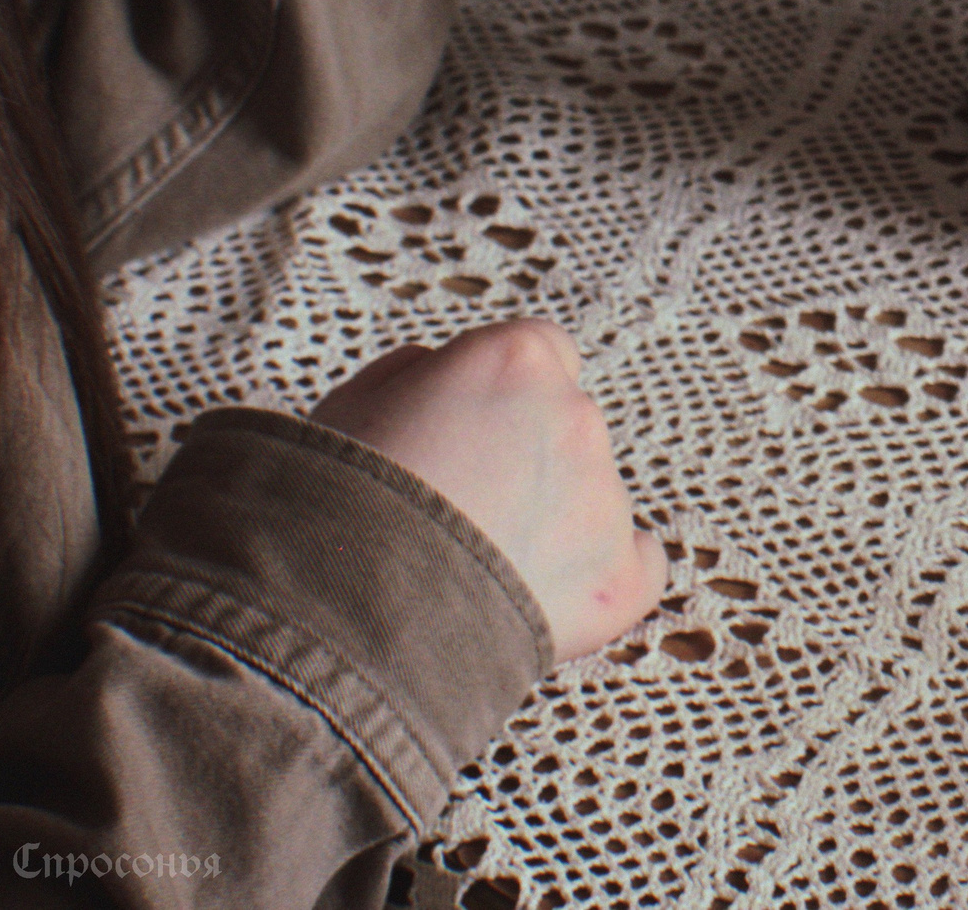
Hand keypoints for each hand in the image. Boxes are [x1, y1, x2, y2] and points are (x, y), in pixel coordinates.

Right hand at [311, 320, 666, 661]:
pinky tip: (548, 597)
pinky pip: (638, 565)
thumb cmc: (329, 504)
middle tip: (457, 512)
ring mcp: (605, 500)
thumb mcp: (351, 402)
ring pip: (593, 498)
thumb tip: (438, 377)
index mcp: (518, 360)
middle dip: (524, 461)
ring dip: (552, 523)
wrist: (341, 613)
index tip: (464, 433)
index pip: (540, 354)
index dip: (499, 397)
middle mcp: (577, 418)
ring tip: (472, 571)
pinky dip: (601, 578)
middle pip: (566, 426)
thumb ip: (415, 375)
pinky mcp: (618, 580)